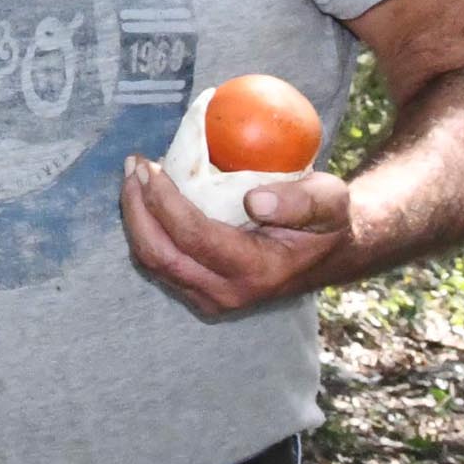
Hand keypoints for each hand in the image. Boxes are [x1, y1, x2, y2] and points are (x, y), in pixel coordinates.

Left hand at [120, 158, 352, 321]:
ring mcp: (209, 298)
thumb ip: (301, 201)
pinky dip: (145, 228)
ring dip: (135, 217)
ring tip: (134, 175)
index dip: (164, 201)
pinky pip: (157, 262)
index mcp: (256, 271)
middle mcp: (227, 293)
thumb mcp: (329, 200)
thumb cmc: (325, 220)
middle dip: (138, 208)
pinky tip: (146, 195)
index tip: (152, 167)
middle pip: (160, 254)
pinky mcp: (197, 292)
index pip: (194, 238)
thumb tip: (254, 201)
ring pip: (152, 261)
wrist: (324, 254)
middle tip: (134, 166)